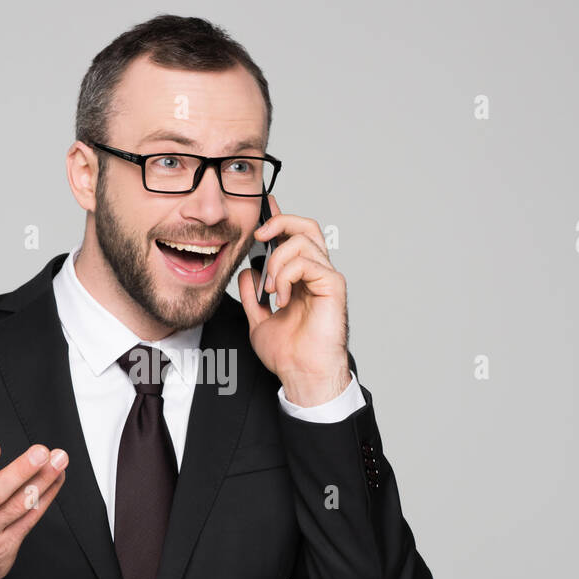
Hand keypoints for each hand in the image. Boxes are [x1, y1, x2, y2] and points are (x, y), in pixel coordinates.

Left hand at [238, 195, 350, 405]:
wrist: (301, 374)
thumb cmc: (288, 353)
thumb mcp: (258, 320)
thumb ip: (252, 296)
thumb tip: (246, 271)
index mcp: (301, 277)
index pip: (293, 236)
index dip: (279, 217)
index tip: (263, 204)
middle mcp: (316, 273)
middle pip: (305, 226)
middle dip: (280, 222)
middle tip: (259, 237)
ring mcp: (326, 278)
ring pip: (303, 240)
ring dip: (277, 261)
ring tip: (271, 288)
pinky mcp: (333, 286)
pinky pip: (308, 262)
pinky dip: (287, 276)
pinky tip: (282, 298)